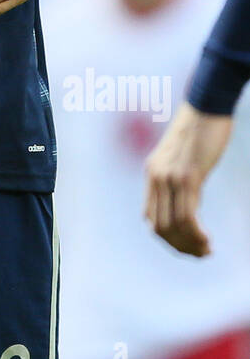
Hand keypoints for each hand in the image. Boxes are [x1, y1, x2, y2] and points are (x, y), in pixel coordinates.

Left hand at [144, 101, 232, 256]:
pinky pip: (187, 214)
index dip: (169, 239)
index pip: (151, 218)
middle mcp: (156, 177)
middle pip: (160, 227)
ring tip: (207, 250)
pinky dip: (196, 233)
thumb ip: (179, 182)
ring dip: (190, 244)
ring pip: (173, 225)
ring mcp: (170, 177)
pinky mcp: (187, 175)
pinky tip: (207, 240)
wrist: (206, 106)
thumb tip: (186, 209)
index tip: (190, 246)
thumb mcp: (183, 159)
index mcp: (152, 173)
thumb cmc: (199, 130)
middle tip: (201, 253)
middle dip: (180, 247)